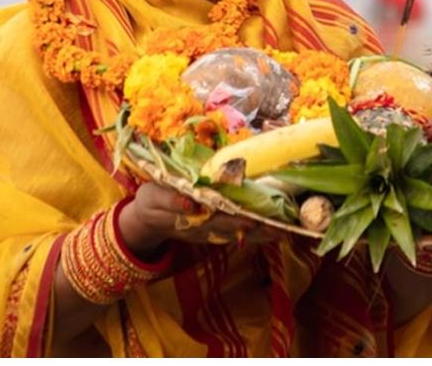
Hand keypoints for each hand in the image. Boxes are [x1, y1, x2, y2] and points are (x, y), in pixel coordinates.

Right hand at [117, 183, 282, 259]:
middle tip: (280, 228)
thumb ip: (170, 200)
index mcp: (190, 216)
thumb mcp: (152, 197)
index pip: (216, 217)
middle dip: (256, 229)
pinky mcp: (215, 232)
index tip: (252, 219)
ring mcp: (210, 232)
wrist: (147, 221)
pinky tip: (273, 233)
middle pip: (234, 228)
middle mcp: (204, 227)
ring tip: (284, 233)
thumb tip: (192, 204)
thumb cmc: (150, 202)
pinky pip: (239, 235)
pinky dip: (257, 234)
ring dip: (261, 234)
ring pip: (239, 234)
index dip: (234, 219)